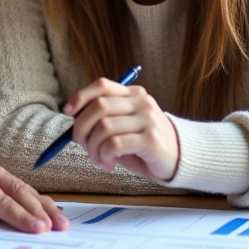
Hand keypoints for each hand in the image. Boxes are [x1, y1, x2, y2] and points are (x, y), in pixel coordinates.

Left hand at [64, 78, 179, 180]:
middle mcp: (141, 103)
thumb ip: (102, 121)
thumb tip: (74, 125)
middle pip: (99, 106)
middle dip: (81, 128)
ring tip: (97, 159)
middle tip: (82, 145)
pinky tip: (108, 163)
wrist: (180, 160)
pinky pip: (115, 144)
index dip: (81, 96)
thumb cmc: (144, 145)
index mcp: (133, 94)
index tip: (68, 112)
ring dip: (93, 148)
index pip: (102, 85)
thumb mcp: (123, 127)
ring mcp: (148, 120)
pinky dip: (104, 155)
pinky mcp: (150, 140)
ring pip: (104, 127)